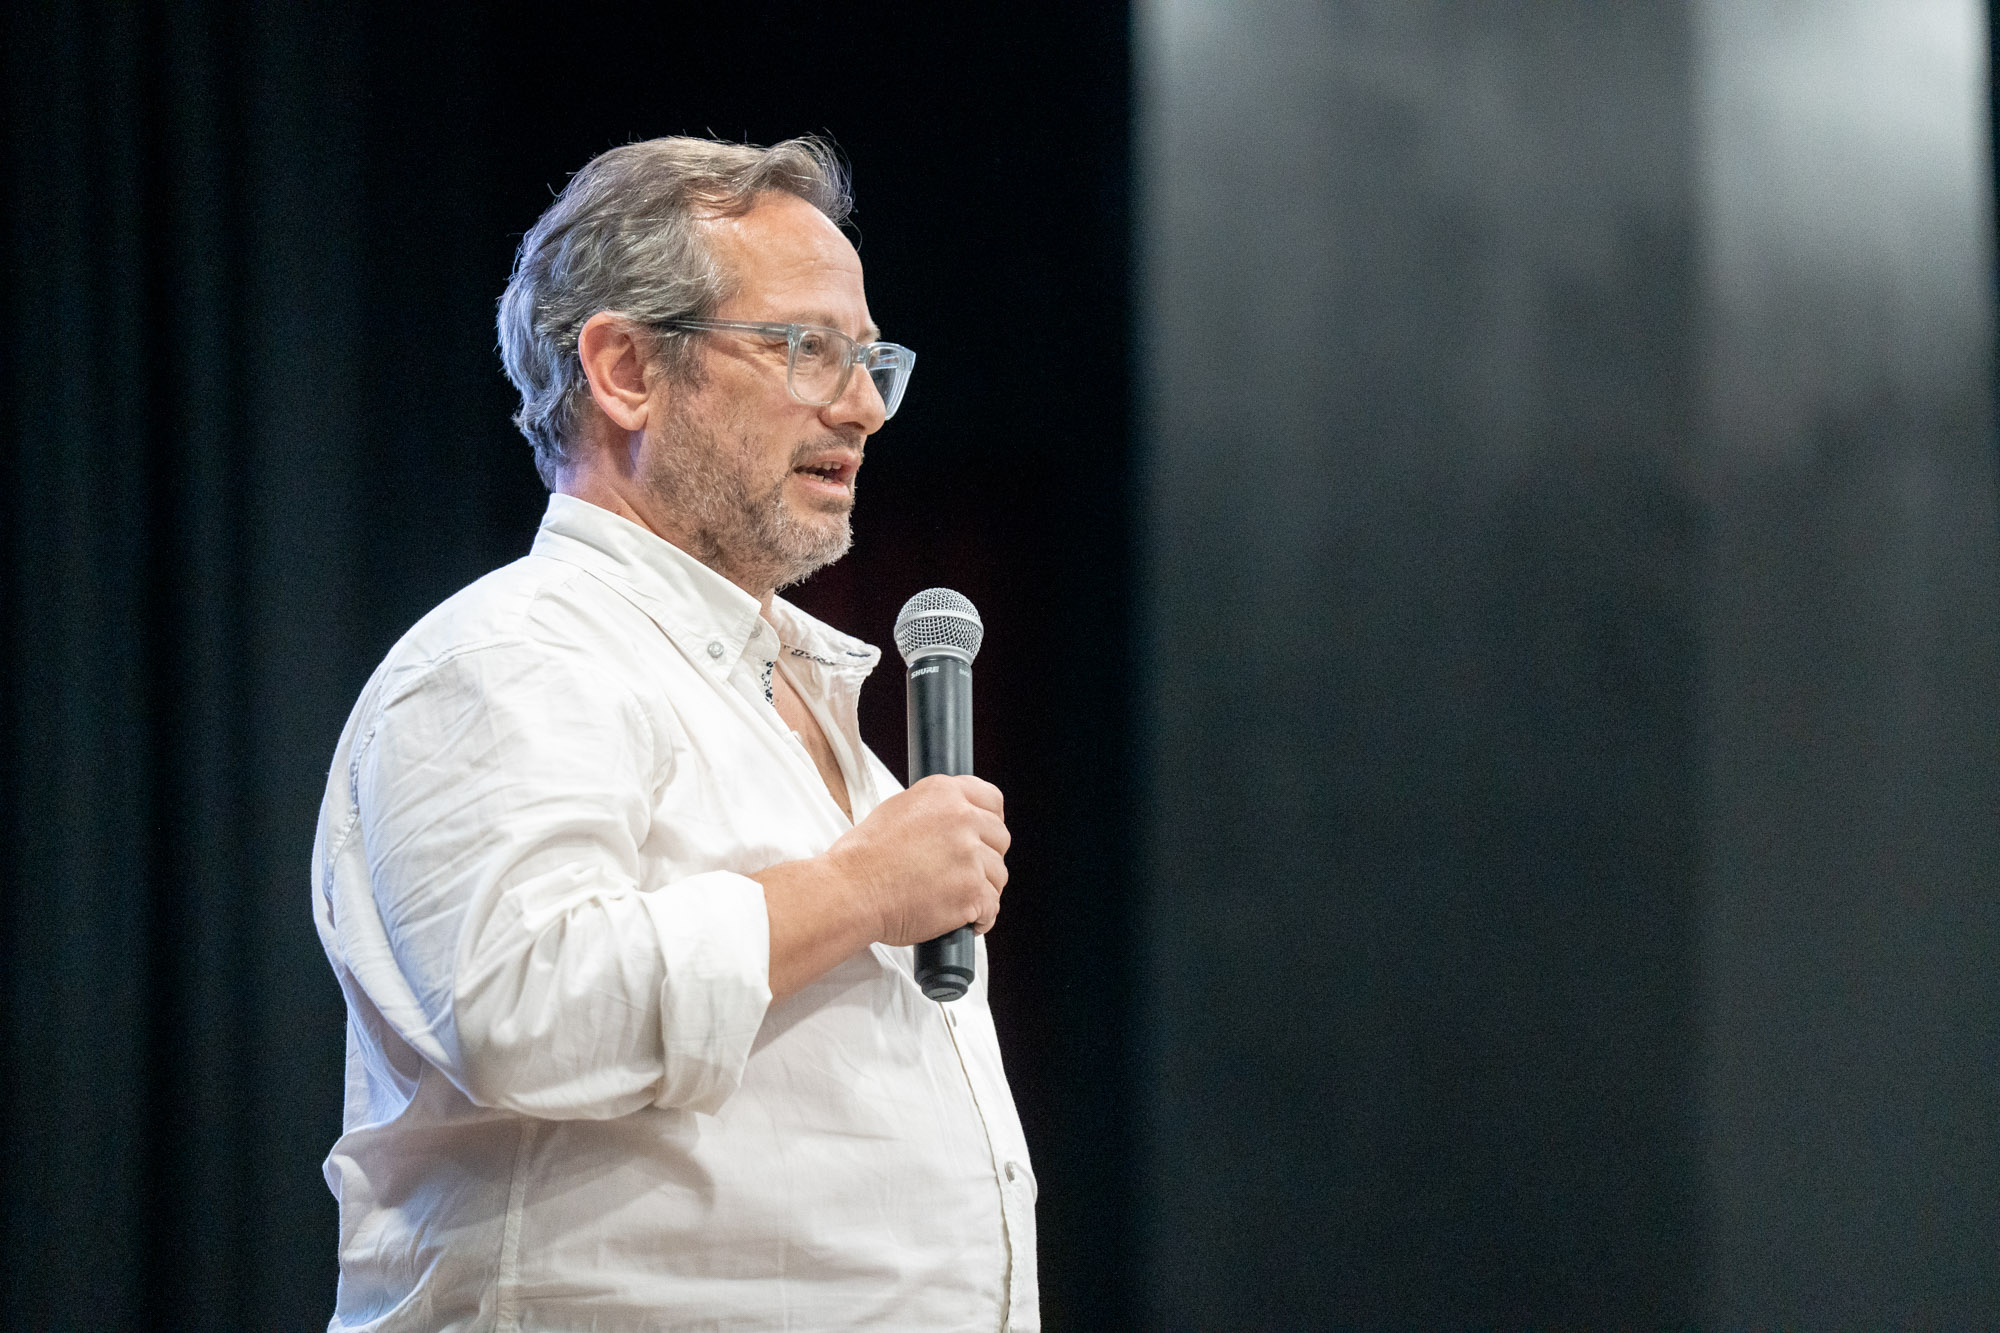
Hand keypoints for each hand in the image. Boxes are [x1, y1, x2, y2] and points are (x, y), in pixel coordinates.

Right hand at [824, 774, 1009, 945]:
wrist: (851, 891)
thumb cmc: (864, 857)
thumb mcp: (897, 809)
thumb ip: (934, 809)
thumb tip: (956, 818)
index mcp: (944, 793)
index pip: (992, 800)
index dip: (989, 821)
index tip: (984, 837)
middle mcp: (961, 818)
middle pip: (1000, 838)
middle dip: (987, 857)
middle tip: (965, 872)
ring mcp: (969, 856)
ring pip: (998, 875)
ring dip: (983, 888)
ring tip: (958, 898)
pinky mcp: (970, 892)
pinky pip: (991, 907)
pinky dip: (980, 917)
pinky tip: (965, 919)